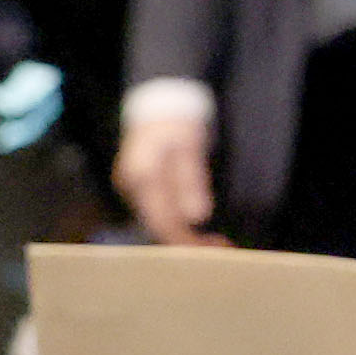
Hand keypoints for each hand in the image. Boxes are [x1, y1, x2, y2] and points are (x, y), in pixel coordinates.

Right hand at [115, 104, 219, 246]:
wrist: (159, 105)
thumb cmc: (177, 122)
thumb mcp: (189, 147)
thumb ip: (191, 181)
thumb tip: (196, 216)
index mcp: (142, 177)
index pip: (163, 221)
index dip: (188, 240)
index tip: (214, 249)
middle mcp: (132, 187)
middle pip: (159, 226)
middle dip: (190, 241)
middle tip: (222, 248)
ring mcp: (134, 189)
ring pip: (159, 222)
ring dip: (186, 235)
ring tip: (216, 243)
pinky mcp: (141, 189)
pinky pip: (159, 213)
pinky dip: (180, 224)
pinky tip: (199, 230)